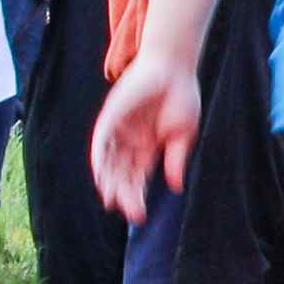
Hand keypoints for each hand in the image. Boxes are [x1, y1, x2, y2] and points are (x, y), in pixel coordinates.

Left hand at [93, 53, 200, 214]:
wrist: (174, 67)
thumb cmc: (182, 96)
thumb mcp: (183, 134)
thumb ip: (176, 159)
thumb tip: (176, 187)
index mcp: (147, 148)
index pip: (137, 178)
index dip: (136, 197)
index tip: (139, 216)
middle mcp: (130, 142)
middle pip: (122, 174)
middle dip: (125, 193)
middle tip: (130, 212)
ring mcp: (119, 130)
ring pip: (109, 162)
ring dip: (109, 181)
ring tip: (111, 199)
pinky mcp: (111, 116)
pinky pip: (101, 141)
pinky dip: (100, 158)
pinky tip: (101, 175)